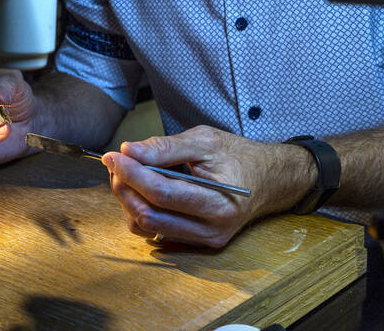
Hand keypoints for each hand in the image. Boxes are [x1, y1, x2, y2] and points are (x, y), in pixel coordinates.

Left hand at [101, 125, 312, 248]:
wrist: (269, 180)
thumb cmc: (238, 156)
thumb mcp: (205, 140)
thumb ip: (166, 147)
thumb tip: (129, 150)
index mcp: (219, 202)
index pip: (162, 193)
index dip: (132, 173)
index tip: (114, 155)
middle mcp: (212, 229)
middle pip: (150, 214)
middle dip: (125, 187)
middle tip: (115, 162)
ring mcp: (205, 240)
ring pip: (149, 228)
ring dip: (129, 201)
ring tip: (127, 174)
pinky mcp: (198, 243)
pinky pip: (158, 233)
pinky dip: (141, 211)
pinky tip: (141, 189)